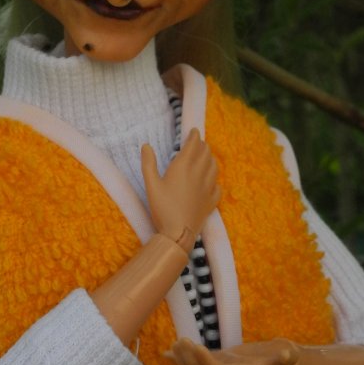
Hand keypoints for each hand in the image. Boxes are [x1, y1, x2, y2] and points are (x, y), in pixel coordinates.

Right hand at [141, 129, 219, 247]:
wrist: (178, 233)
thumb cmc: (162, 208)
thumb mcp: (151, 185)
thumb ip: (148, 164)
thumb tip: (146, 146)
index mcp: (183, 167)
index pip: (193, 145)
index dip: (194, 136)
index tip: (194, 131)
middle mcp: (199, 173)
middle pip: (205, 153)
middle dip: (202, 145)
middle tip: (197, 143)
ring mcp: (208, 187)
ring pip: (214, 166)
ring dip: (210, 158)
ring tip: (205, 156)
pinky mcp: (212, 201)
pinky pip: (218, 185)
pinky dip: (215, 179)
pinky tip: (211, 181)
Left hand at [164, 338, 299, 364]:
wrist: (275, 364)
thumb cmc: (282, 359)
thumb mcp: (287, 356)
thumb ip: (287, 356)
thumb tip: (287, 353)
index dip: (207, 362)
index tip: (196, 346)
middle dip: (190, 360)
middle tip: (180, 342)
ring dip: (183, 360)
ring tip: (174, 345)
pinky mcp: (216, 362)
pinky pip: (195, 364)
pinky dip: (179, 360)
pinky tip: (164, 353)